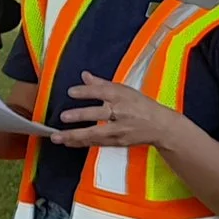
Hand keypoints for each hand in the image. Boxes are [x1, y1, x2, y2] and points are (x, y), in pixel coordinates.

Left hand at [52, 73, 192, 149]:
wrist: (160, 126)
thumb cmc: (140, 106)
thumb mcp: (124, 90)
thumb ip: (101, 84)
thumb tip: (84, 75)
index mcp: (123, 96)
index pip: (103, 91)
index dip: (87, 91)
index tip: (71, 92)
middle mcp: (122, 112)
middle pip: (100, 114)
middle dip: (81, 115)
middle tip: (63, 117)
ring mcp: (120, 129)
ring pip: (96, 133)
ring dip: (75, 136)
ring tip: (58, 137)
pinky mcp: (118, 142)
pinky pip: (97, 143)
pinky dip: (81, 143)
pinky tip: (68, 142)